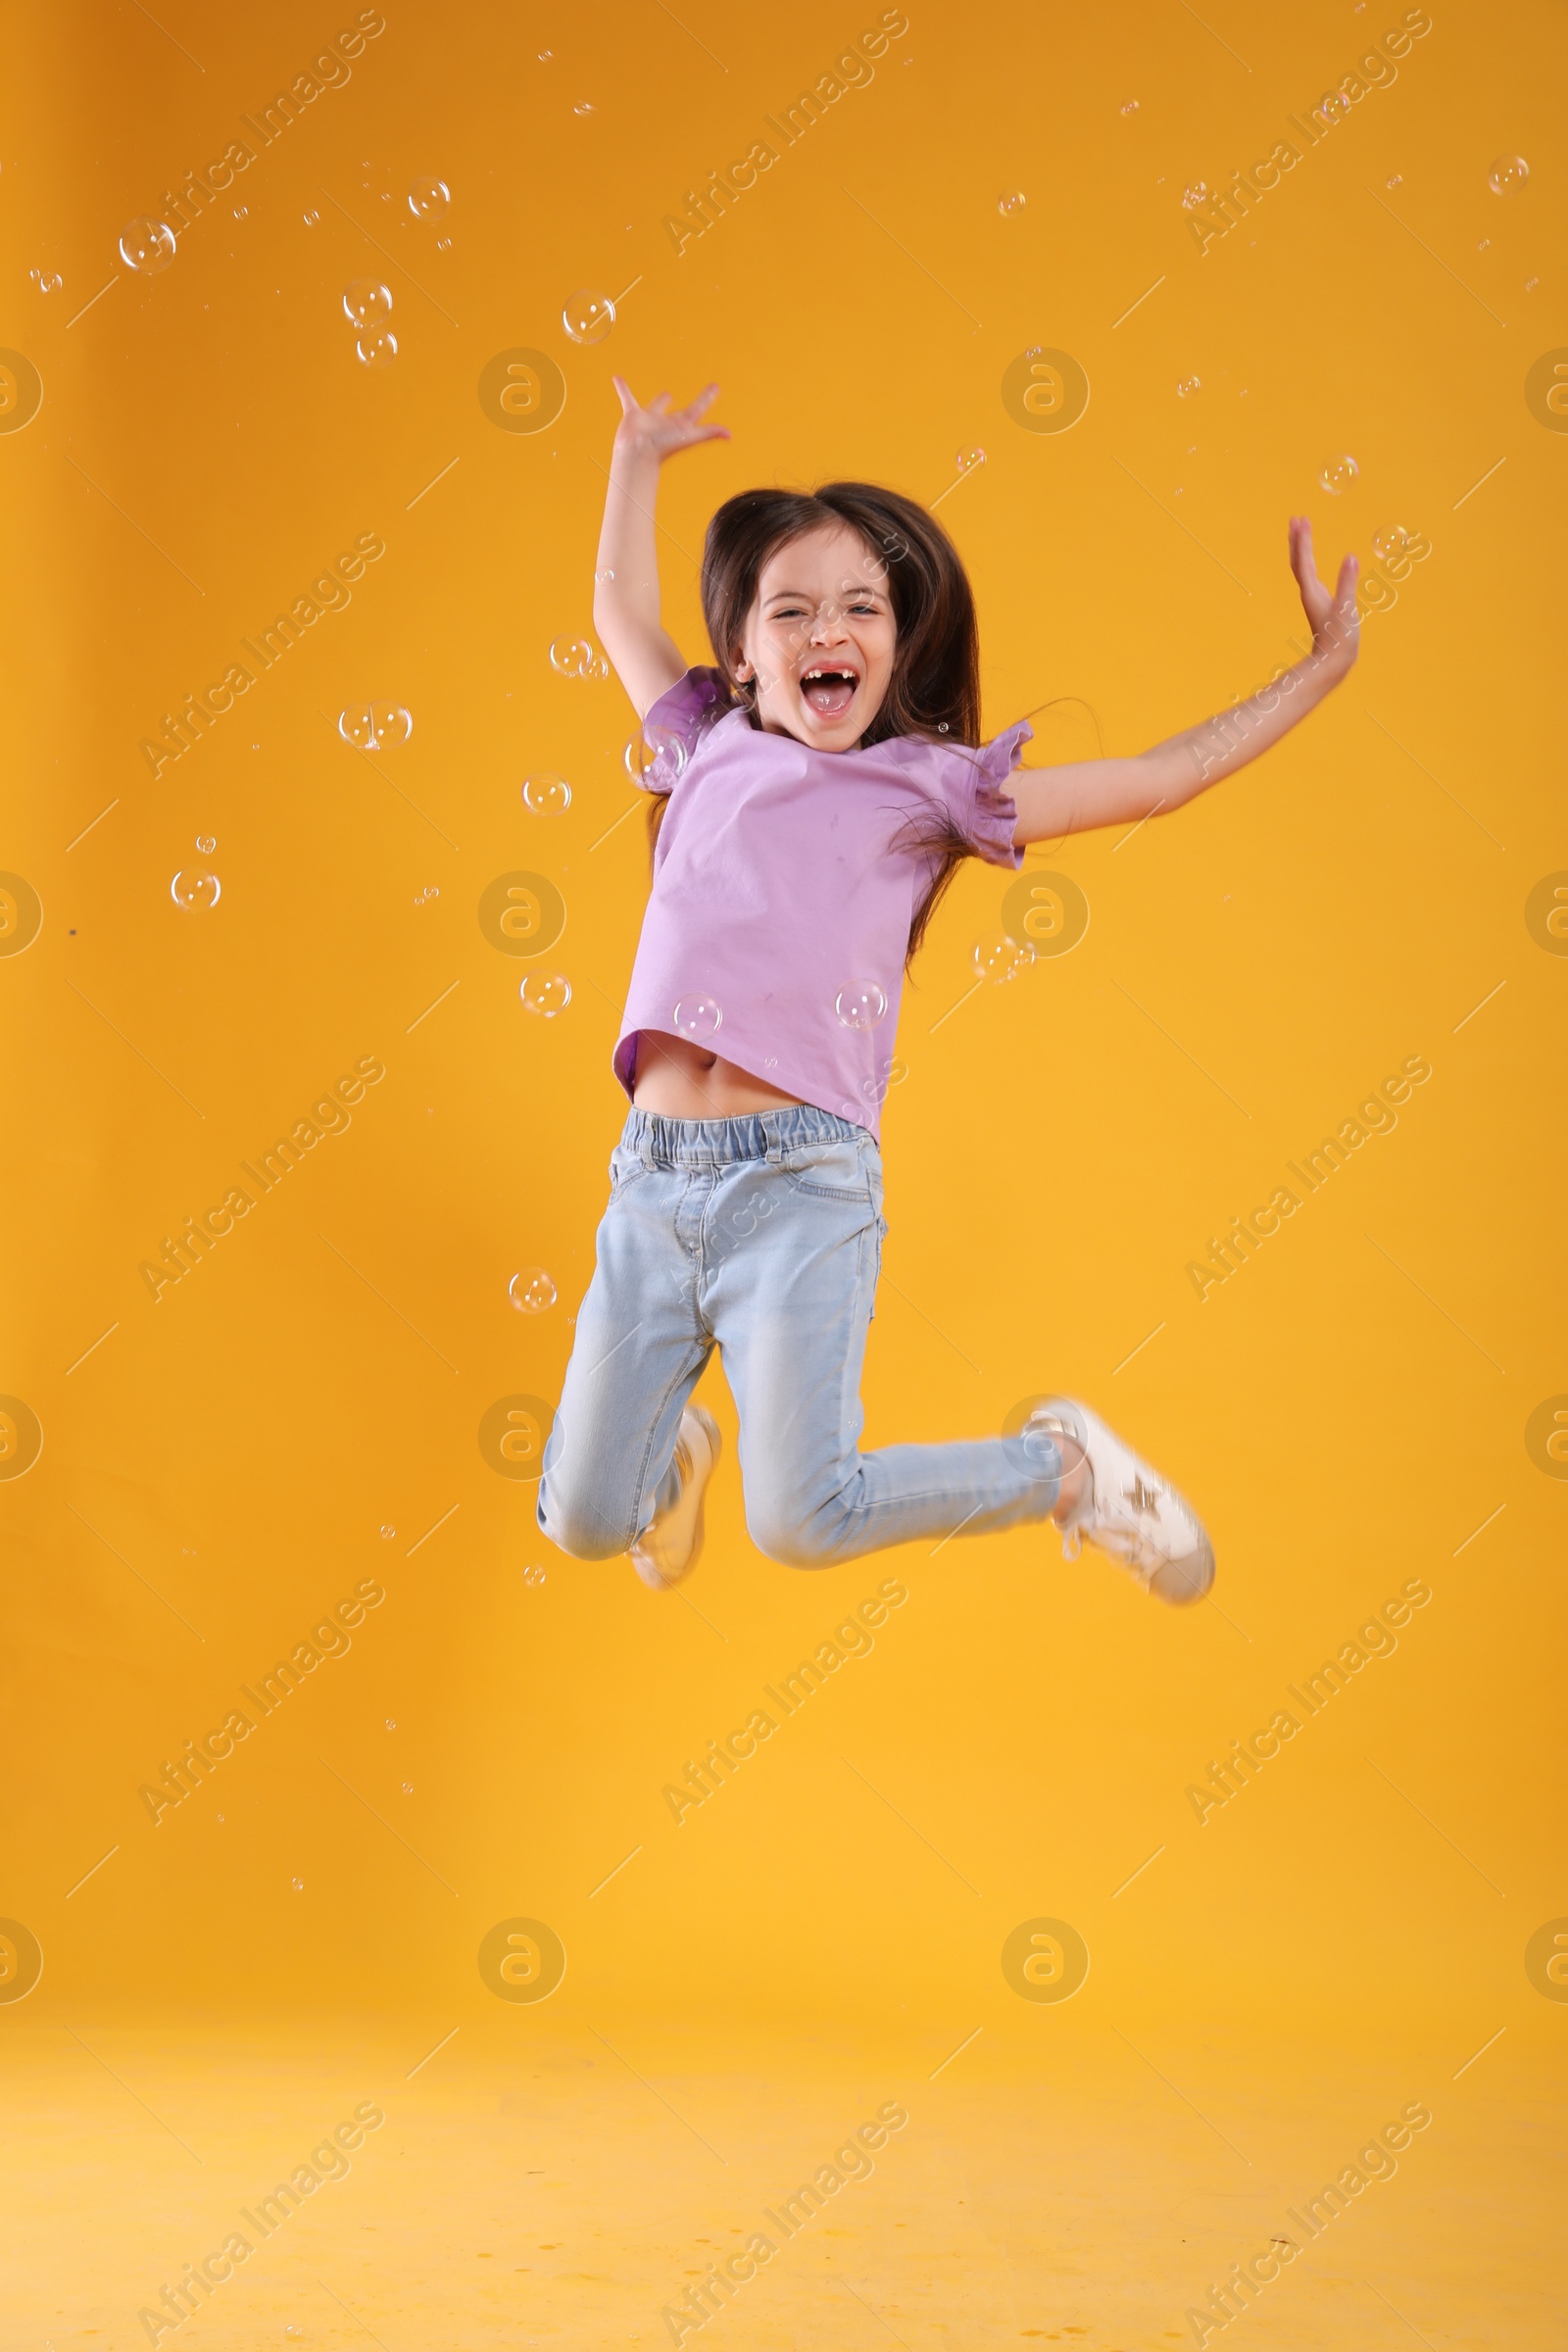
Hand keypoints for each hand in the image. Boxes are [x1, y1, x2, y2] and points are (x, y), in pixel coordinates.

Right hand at [611, 378, 728, 464]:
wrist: (638, 454)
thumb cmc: (664, 447)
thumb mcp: (690, 437)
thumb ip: (709, 434)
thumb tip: (730, 435)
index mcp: (681, 425)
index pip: (698, 409)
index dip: (707, 398)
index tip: (715, 387)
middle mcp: (667, 423)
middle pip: (679, 411)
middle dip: (686, 407)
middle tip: (698, 401)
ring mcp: (650, 419)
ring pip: (657, 405)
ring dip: (661, 400)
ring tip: (666, 394)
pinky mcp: (633, 415)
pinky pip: (627, 398)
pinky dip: (622, 388)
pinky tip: (617, 378)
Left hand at [1289, 516, 1358, 672]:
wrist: (1332, 663)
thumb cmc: (1340, 638)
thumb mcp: (1346, 609)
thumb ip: (1348, 582)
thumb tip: (1351, 557)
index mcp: (1313, 592)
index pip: (1305, 560)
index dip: (1303, 539)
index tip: (1302, 519)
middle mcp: (1309, 593)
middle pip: (1298, 561)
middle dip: (1297, 539)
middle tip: (1296, 518)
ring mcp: (1313, 598)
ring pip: (1302, 568)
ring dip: (1300, 548)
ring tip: (1300, 532)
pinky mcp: (1320, 603)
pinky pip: (1310, 576)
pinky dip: (1308, 562)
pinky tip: (1311, 561)